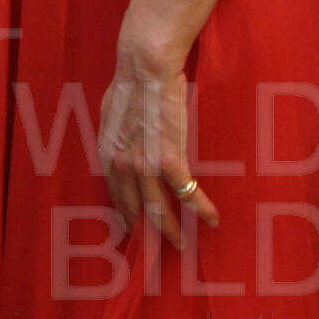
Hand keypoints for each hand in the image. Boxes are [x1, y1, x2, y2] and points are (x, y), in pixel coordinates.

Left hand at [99, 35, 216, 247]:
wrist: (144, 67)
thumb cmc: (130, 83)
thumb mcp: (110, 114)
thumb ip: (116, 136)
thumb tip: (121, 144)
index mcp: (107, 155)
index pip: (116, 196)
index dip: (127, 215)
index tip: (134, 230)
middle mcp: (121, 167)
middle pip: (136, 211)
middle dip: (147, 234)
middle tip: (157, 251)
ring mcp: (144, 166)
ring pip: (159, 211)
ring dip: (173, 231)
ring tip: (183, 245)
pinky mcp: (169, 160)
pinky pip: (187, 194)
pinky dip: (201, 210)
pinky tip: (211, 219)